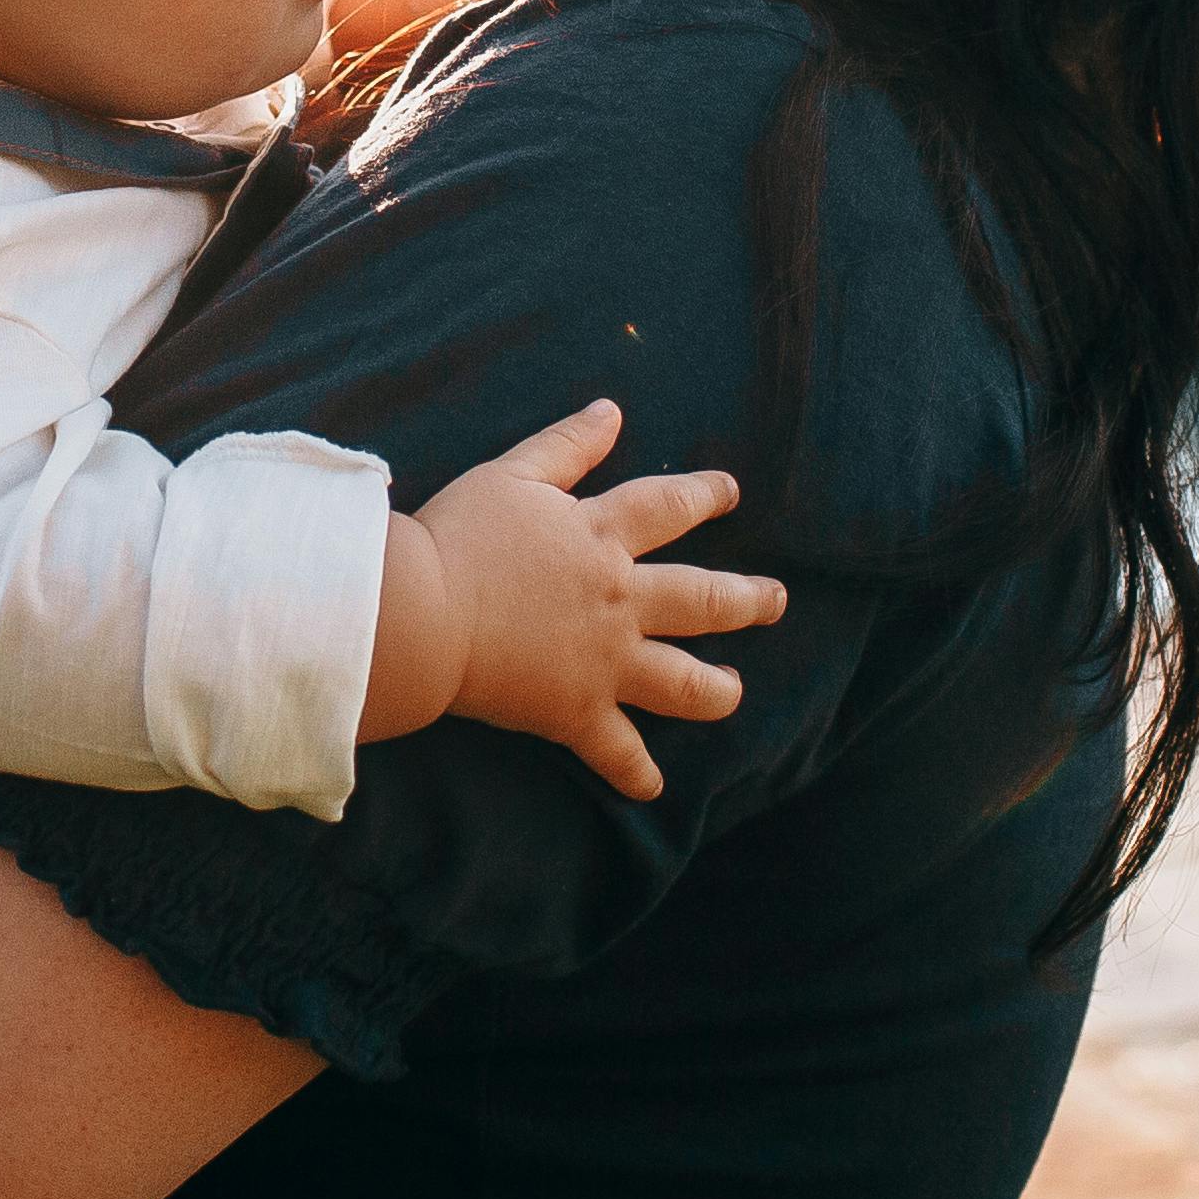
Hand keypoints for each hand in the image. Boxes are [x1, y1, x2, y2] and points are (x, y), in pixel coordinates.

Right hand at [375, 400, 779, 799]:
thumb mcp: (511, 474)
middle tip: (775, 601)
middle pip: (700, 599)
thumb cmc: (458, 537)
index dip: (703, 496)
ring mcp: (603, 660)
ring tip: (735, 692)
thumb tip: (612, 411)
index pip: (668, 508)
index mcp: (602, 537)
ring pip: (679, 680)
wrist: (422, 613)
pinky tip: (653, 787)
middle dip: (745, 600)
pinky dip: (634, 772)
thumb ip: (567, 446)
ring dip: (715, 690)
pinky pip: (614, 749)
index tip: (730, 494)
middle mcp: (617, 599)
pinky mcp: (574, 711)